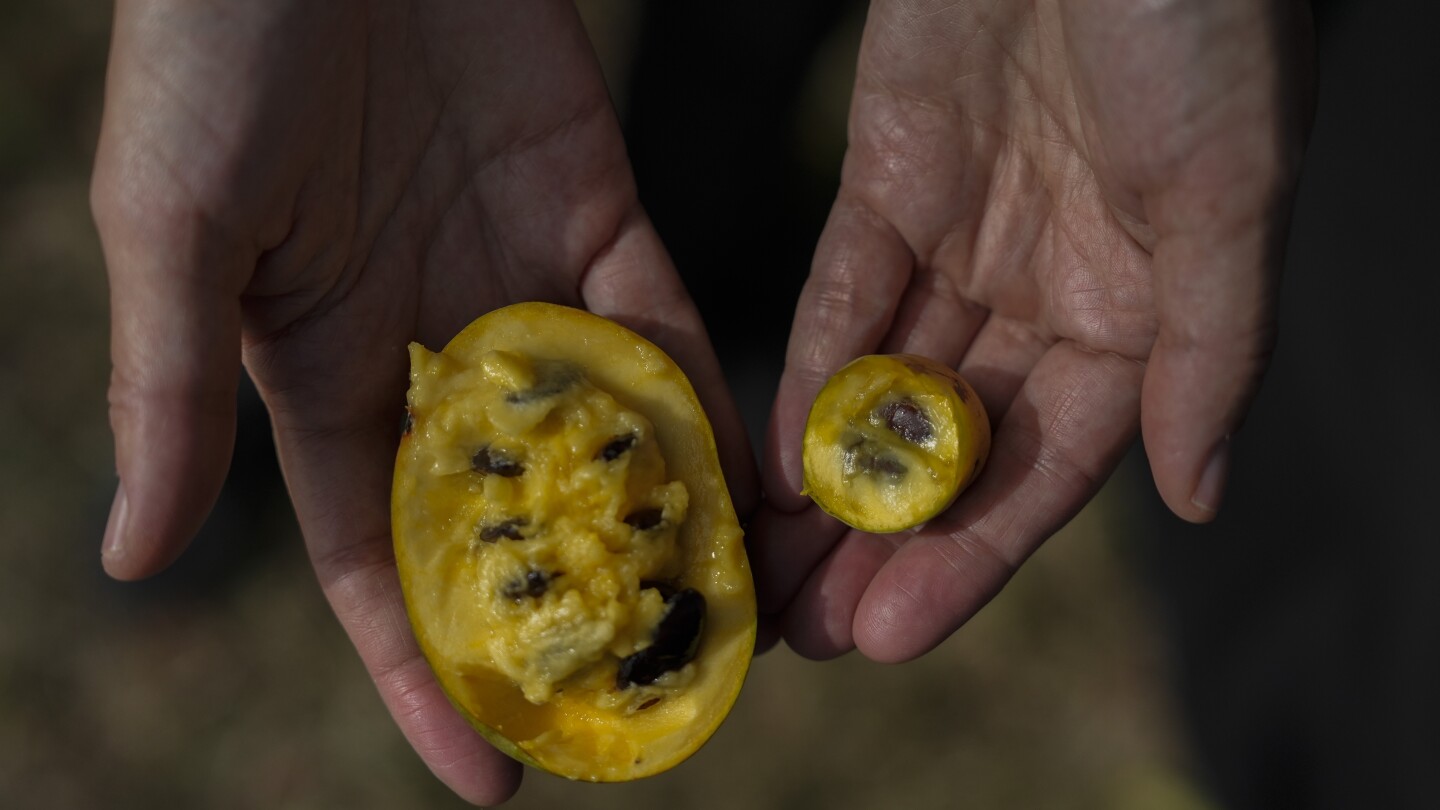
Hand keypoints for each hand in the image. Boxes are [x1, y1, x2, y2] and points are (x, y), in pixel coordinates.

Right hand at [92, 0, 754, 802]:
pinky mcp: (592, 200)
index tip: (489, 775)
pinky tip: (746, 477)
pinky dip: (700, 396)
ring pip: (602, 431)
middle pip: (511, 514)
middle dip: (568, 612)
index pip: (379, 559)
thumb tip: (134, 561)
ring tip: (723, 624)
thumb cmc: (211, 49)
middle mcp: (426, 343)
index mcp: (316, 369)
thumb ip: (169, 390)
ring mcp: (516, 277)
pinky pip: (658, 320)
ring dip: (657, 522)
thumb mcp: (172, 226)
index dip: (426, 668)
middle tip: (645, 713)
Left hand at [754, 0, 1312, 659]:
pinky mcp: (890, 181)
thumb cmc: (1194, 18)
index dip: (975, 557)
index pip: (1050, 467)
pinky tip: (769, 452)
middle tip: (810, 632)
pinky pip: (843, 295)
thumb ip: (1209, 347)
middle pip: (957, 447)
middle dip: (886, 542)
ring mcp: (966, 239)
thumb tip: (1197, 495)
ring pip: (888, 388)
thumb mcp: (1229, 189)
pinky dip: (808, 370)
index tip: (895, 633)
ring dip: (830, 481)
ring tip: (772, 573)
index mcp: (1142, 310)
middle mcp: (1050, 292)